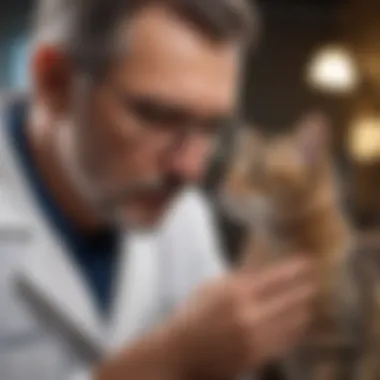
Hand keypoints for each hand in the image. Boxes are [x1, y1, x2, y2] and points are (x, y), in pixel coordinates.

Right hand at [169, 257, 315, 378]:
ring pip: (292, 323)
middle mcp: (248, 315)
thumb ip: (238, 277)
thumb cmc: (193, 315)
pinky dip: (295, 330)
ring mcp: (255, 339)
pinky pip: (285, 341)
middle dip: (305, 291)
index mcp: (235, 293)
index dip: (295, 270)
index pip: (275, 278)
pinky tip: (299, 324)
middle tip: (315, 284)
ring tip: (310, 303)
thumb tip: (264, 266)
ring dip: (304, 311)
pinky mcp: (257, 358)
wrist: (180, 353)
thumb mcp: (211, 288)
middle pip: (290, 301)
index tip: (308, 263)